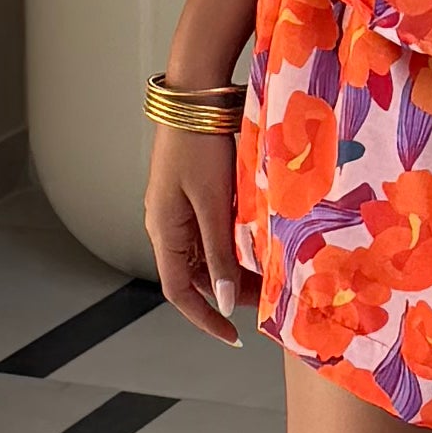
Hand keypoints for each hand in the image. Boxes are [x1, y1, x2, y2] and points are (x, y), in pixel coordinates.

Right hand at [142, 111, 250, 345]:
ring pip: (203, 254)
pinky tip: (256, 243)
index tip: (234, 336)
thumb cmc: (200, 146)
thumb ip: (219, 254)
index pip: (179, 293)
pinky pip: (207, 232)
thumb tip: (223, 301)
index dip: (205, 319)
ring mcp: (175, 209)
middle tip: (268, 299)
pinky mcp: (188, 193)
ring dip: (232, 268)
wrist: (194, 95)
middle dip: (229, 293)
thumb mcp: (213, 205)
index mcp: (163, 231)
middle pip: (194, 276)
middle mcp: (164, 224)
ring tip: (268, 273)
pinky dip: (231, 244)